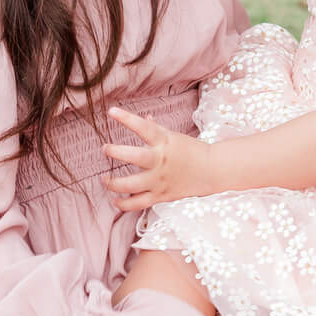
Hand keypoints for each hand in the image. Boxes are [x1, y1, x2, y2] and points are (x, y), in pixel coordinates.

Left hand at [102, 105, 221, 208]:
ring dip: (113, 183)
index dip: (126, 118)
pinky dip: (124, 204)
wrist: (211, 171)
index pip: (143, 127)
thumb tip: (145, 116)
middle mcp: (161, 161)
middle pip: (134, 157)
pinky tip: (116, 200)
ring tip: (104, 180)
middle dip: (115, 152)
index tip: (111, 111)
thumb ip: (156, 128)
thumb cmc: (191, 150)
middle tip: (105, 149)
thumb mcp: (173, 136)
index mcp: (164, 142)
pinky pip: (138, 203)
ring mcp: (160, 180)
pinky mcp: (161, 196)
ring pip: (130, 185)